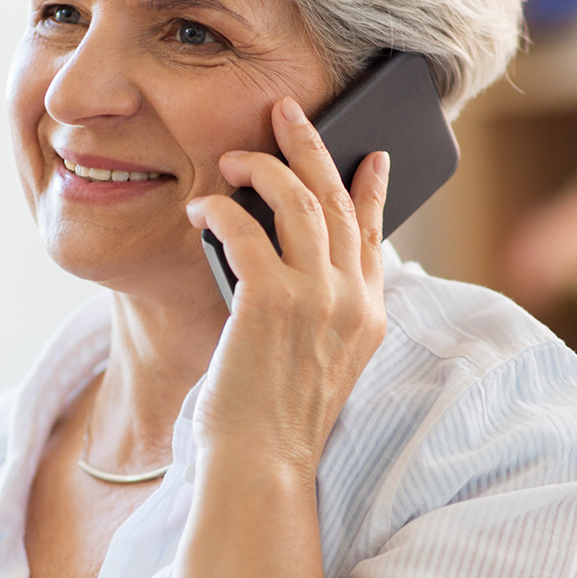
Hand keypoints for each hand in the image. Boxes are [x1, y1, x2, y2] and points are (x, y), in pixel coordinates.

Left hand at [184, 96, 389, 474]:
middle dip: (311, 146)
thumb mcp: (319, 362)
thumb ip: (323, 310)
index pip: (375, 234)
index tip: (370, 155)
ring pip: (298, 201)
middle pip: (337, 199)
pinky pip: (246, 229)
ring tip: (234, 157)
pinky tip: (201, 207)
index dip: (371, 187)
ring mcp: (317, 299)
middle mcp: (352, 300)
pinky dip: (221, 209)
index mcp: (369, 316)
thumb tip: (299, 260)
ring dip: (262, 167)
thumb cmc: (274, 420)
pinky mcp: (271, 302)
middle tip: (285, 111)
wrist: (262, 466)